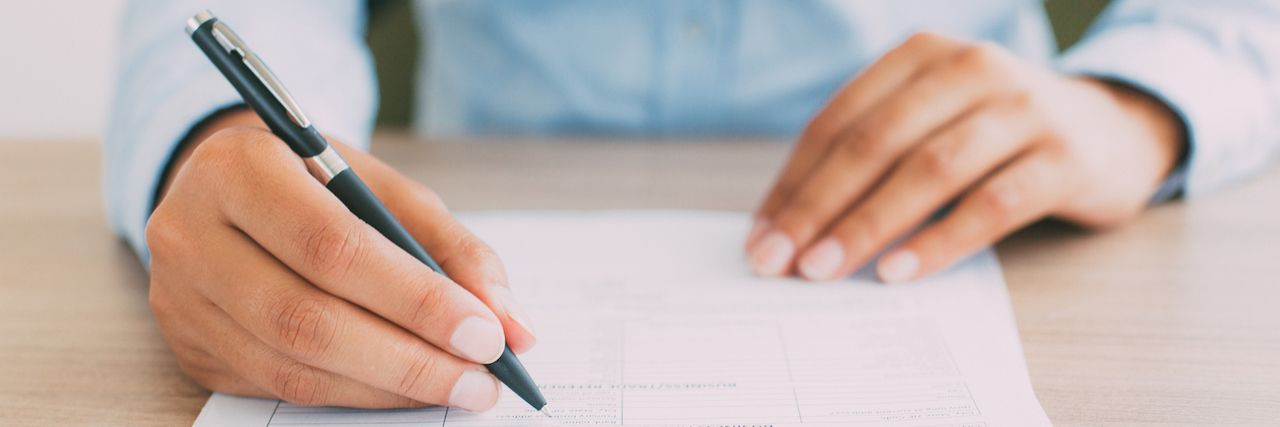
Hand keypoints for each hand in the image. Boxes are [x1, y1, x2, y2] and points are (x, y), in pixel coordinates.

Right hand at [147, 110, 536, 409]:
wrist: (225, 186)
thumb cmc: (313, 181)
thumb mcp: (383, 187)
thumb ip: (453, 248)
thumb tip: (513, 325)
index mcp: (238, 168)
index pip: (332, 247)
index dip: (414, 299)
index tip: (487, 334)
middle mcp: (190, 234)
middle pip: (307, 319)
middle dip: (410, 359)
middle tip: (481, 379)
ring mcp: (179, 297)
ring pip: (292, 367)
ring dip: (388, 388)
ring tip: (456, 386)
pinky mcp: (188, 346)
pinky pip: (279, 387)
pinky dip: (353, 394)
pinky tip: (403, 388)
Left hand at [747, 32, 1184, 281]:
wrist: (1114, 129)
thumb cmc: (997, 132)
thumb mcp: (933, 119)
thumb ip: (873, 155)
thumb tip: (790, 226)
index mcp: (922, 55)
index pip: (839, 121)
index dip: (793, 182)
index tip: (760, 236)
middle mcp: (970, 69)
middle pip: (875, 143)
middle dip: (817, 207)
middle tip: (779, 261)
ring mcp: (1022, 109)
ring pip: (929, 170)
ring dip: (868, 225)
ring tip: (824, 270)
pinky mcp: (1064, 158)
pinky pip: (993, 203)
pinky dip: (940, 241)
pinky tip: (899, 272)